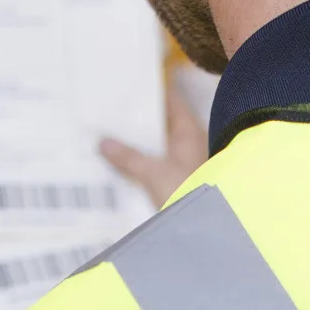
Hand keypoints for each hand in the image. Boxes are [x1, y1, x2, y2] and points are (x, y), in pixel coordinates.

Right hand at [100, 75, 209, 207]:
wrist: (207, 230)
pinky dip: (139, 163)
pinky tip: (117, 162)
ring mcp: (184, 165)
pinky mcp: (177, 183)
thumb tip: (102, 142)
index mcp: (189, 133)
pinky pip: (154, 166)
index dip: (151, 89)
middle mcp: (189, 145)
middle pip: (160, 123)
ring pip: (156, 146)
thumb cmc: (187, 194)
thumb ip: (128, 158)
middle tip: (107, 106)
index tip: (128, 79)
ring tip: (105, 131)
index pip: (171, 99)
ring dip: (136, 142)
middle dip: (136, 118)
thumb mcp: (154, 174)